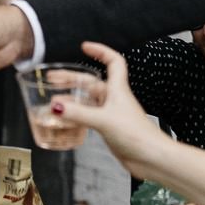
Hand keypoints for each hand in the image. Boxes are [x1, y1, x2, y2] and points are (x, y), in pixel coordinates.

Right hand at [47, 43, 167, 170]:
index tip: (84, 47)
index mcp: (117, 89)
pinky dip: (75, 117)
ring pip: (87, 101)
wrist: (152, 158)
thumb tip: (56, 107)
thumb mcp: (104, 120)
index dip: (100, 51)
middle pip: (90, 82)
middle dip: (71, 78)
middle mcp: (113, 98)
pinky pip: (88, 117)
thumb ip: (78, 114)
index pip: (113, 61)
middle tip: (52, 78)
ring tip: (52, 101)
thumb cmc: (137, 135)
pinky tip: (65, 122)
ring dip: (71, 99)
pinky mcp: (108, 128)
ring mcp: (110, 113)